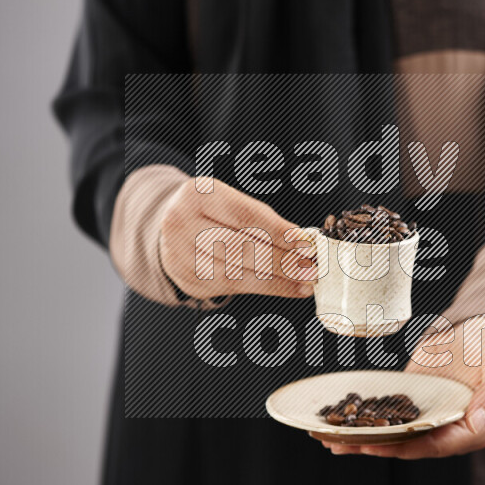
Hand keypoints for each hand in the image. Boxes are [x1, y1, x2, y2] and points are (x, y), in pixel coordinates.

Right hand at [159, 177, 315, 299]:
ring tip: (306, 281)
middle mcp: (182, 224)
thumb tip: (303, 243)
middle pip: (241, 247)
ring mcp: (181, 255)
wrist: (172, 228)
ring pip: (238, 272)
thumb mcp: (233, 203)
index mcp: (198, 194)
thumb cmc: (215, 213)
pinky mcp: (189, 280)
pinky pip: (234, 288)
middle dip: (282, 259)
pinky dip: (267, 289)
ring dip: (278, 279)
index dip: (278, 231)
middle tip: (312, 267)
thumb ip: (265, 221)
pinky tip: (290, 287)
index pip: (244, 216)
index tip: (306, 243)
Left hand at [319, 319, 484, 457]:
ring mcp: (429, 414)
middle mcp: (449, 427)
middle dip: (373, 445)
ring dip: (362, 436)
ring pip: (393, 431)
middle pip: (408, 443)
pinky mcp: (414, 398)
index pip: (436, 444)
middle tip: (340, 443)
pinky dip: (366, 415)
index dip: (405, 447)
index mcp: (474, 428)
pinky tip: (341, 416)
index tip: (377, 444)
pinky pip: (388, 410)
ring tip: (329, 436)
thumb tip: (477, 419)